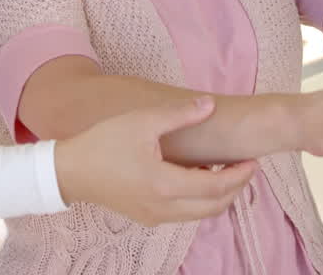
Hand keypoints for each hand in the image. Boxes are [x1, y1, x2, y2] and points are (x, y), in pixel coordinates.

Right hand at [54, 97, 257, 225]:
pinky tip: (196, 176)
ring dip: (218, 196)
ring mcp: (155, 216)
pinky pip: (184, 214)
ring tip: (224, 170)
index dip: (240, 175)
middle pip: (214, 207)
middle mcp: (164, 208)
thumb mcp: (142, 121)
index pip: (217, 187)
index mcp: (165, 185)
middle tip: (245, 167)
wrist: (69, 171)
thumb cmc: (103, 143)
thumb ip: (179, 114)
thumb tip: (210, 105)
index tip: (253, 160)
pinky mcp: (146, 217)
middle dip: (236, 189)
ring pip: (200, 214)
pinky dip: (198, 200)